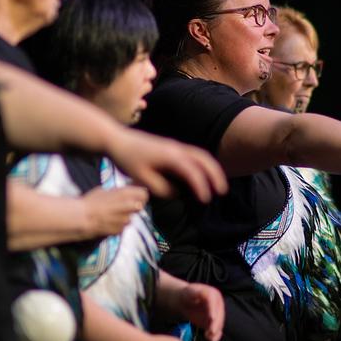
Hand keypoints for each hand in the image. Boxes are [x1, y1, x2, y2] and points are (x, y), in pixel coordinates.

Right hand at [81, 185, 147, 236]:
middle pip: (140, 206)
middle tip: (126, 206)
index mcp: (124, 193)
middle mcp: (128, 206)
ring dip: (125, 217)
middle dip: (135, 206)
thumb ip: (117, 192)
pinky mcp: (119, 230)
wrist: (82, 217)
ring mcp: (124, 219)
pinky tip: (108, 222)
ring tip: (113, 215)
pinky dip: (118, 226)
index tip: (135, 196)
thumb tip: (125, 192)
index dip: (140, 195)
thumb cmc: (90, 201)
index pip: (144, 194)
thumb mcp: (104, 191)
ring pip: (131, 218)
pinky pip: (122, 227)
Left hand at [107, 128, 227, 203]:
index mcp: (170, 156)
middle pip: (203, 158)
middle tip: (222, 191)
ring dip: (211, 168)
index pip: (193, 171)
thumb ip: (162, 188)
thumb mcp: (142, 178)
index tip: (206, 200)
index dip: (201, 186)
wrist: (117, 140)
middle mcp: (177, 148)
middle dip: (215, 174)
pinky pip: (194, 155)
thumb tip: (177, 192)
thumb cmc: (127, 159)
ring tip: (218, 184)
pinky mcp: (172, 147)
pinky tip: (203, 176)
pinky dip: (203, 165)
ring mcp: (175, 146)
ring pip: (200, 155)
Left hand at [173, 283, 224, 340]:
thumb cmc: (187, 295)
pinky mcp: (214, 323)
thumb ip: (198, 293)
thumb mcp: (190, 291)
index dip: (213, 311)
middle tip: (211, 331)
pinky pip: (217, 330)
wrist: (185, 302)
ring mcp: (217, 314)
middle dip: (216, 324)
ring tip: (209, 337)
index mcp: (213, 295)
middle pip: (219, 315)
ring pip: (219, 324)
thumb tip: (206, 295)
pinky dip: (215, 336)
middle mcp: (217, 305)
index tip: (212, 318)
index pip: (214, 303)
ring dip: (216, 331)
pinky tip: (211, 340)